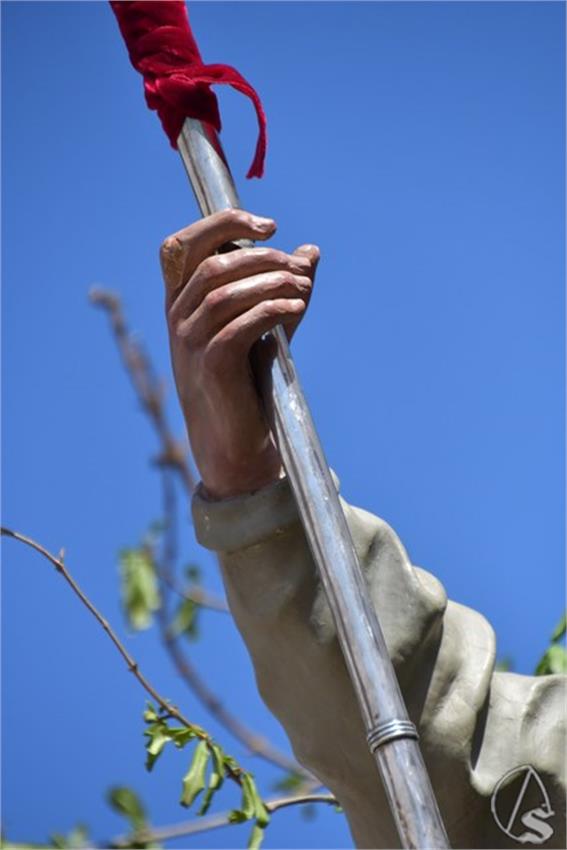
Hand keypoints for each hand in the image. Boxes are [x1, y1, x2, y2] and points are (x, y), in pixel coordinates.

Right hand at [160, 209, 318, 499]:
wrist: (236, 442)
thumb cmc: (247, 382)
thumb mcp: (266, 326)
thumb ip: (282, 288)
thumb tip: (311, 251)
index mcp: (181, 302)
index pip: (180, 246)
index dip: (220, 223)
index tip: (269, 225)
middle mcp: (177, 318)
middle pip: (209, 264)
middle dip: (260, 255)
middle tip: (297, 267)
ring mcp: (189, 344)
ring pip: (224, 292)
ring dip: (271, 281)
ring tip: (304, 288)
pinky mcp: (210, 367)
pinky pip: (238, 326)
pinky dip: (271, 310)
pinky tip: (297, 308)